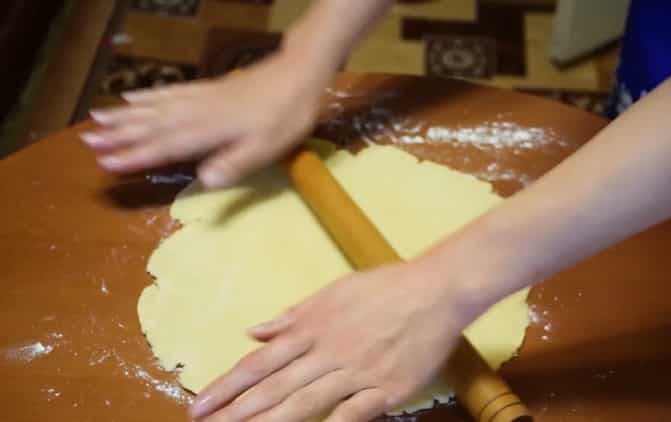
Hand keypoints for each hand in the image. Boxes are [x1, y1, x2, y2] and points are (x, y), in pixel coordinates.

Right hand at [82, 53, 324, 187]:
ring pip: (154, 106)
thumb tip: (204, 181)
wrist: (298, 73)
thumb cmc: (287, 116)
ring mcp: (200, 97)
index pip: (166, 146)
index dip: (136, 156)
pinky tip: (132, 96)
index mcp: (209, 130)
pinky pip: (168, 91)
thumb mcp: (269, 147)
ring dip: (125, 115)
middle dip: (119, 135)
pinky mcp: (207, 88)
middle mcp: (197, 112)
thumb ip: (236, 163)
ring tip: (96, 119)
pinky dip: (147, 95)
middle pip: (152, 124)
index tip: (106, 164)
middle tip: (87, 143)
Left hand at [189, 262, 469, 421]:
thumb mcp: (334, 291)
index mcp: (312, 326)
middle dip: (237, 410)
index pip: (260, 361)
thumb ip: (293, 315)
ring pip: (304, 403)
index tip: (201, 403)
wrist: (436, 290)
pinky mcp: (385, 389)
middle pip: (275, 386)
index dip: (228, 384)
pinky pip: (351, 414)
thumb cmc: (385, 286)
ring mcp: (356, 372)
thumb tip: (254, 330)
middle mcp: (327, 351)